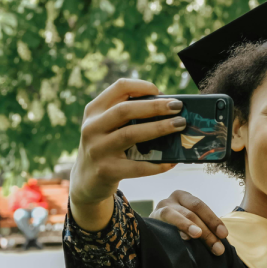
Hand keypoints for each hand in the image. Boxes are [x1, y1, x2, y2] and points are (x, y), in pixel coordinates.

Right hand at [70, 79, 184, 229]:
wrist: (87, 181)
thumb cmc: (107, 148)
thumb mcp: (107, 127)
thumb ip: (128, 116)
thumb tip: (167, 108)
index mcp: (94, 110)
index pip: (118, 88)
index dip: (142, 86)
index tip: (161, 92)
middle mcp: (92, 127)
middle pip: (125, 110)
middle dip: (155, 106)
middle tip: (178, 107)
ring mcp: (98, 149)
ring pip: (130, 134)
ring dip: (159, 128)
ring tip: (179, 125)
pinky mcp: (106, 171)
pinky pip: (137, 167)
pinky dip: (157, 164)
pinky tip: (172, 161)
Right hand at [151, 190, 227, 255]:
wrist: (151, 230)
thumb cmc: (177, 225)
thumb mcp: (192, 221)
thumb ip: (204, 227)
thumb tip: (219, 243)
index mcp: (184, 197)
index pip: (200, 206)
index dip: (213, 220)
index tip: (224, 235)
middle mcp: (171, 200)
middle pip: (191, 213)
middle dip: (207, 231)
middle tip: (218, 248)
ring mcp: (159, 209)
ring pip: (176, 216)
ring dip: (188, 225)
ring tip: (198, 235)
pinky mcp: (151, 220)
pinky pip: (162, 223)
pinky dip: (174, 230)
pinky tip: (182, 238)